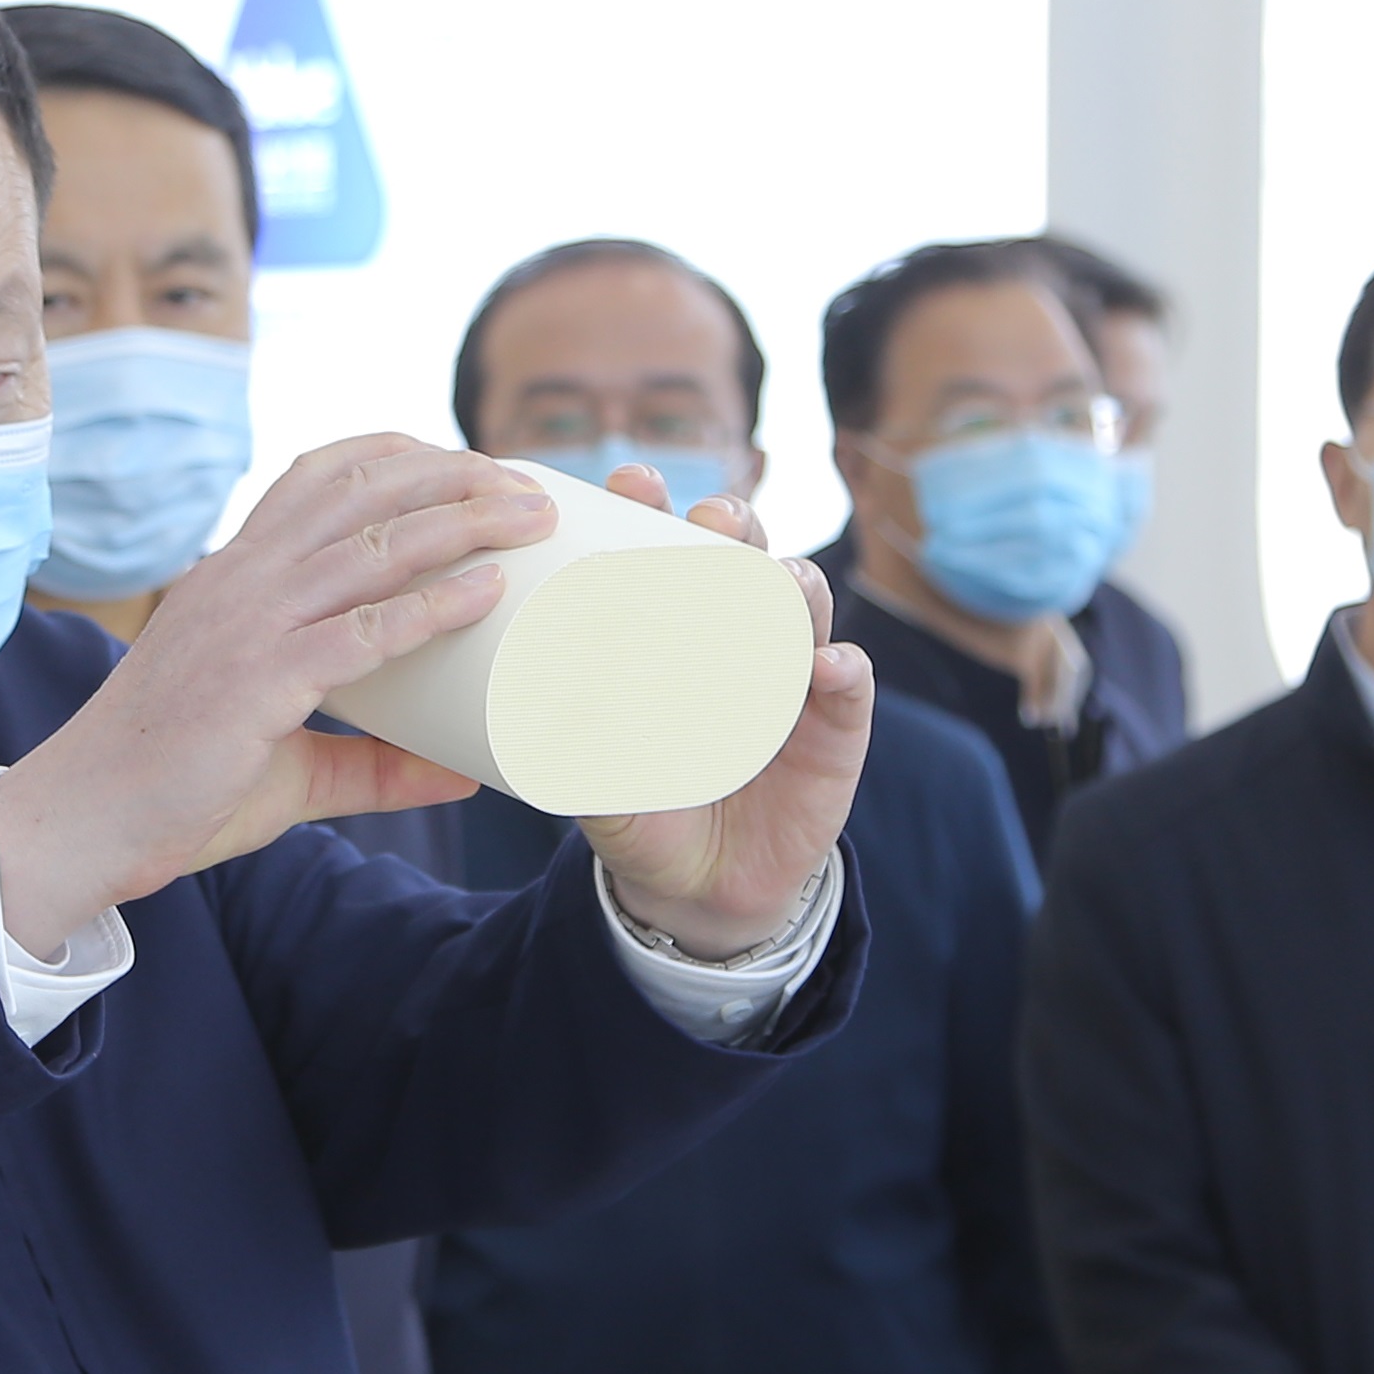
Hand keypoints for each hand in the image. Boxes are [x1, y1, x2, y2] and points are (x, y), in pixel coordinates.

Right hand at [0, 434, 548, 950]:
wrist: (85, 823)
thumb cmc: (177, 793)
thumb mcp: (291, 769)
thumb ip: (373, 763)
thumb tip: (462, 771)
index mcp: (234, 579)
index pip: (315, 477)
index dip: (396, 454)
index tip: (465, 460)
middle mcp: (241, 582)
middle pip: (360, 492)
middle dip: (451, 474)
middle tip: (528, 484)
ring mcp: (248, 625)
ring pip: (371, 545)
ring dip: (461, 521)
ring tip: (530, 517)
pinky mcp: (257, 680)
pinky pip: (360, 629)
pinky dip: (430, 605)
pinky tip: (487, 592)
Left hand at [565, 468, 875, 958]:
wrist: (703, 889)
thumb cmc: (647, 813)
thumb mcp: (595, 785)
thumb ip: (564, 754)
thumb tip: (519, 716)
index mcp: (676, 631)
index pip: (667, 550)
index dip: (654, 507)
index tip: (632, 484)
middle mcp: (739, 637)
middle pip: (746, 556)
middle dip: (735, 521)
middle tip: (712, 520)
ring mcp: (794, 674)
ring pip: (806, 603)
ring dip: (794, 581)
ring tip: (776, 582)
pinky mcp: (839, 726)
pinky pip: (853, 687)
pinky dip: (846, 670)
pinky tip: (829, 666)